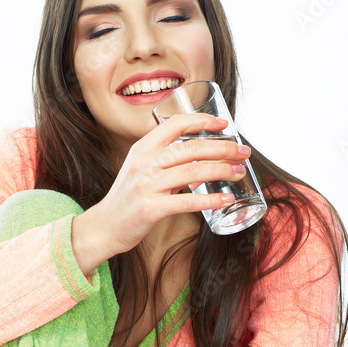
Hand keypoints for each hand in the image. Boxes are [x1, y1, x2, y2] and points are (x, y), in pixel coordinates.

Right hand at [93, 114, 250, 254]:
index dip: (203, 120)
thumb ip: (164, 160)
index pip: (175, 123)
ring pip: (193, 171)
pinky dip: (211, 200)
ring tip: (239, 172)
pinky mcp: (151, 208)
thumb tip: (201, 157)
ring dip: (222, 170)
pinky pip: (188, 201)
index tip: (224, 125)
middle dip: (223, 148)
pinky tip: (226, 199)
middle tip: (243, 152)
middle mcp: (144, 162)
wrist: (104, 226)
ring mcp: (147, 185)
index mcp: (142, 148)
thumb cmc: (127, 199)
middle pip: (191, 147)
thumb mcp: (140, 169)